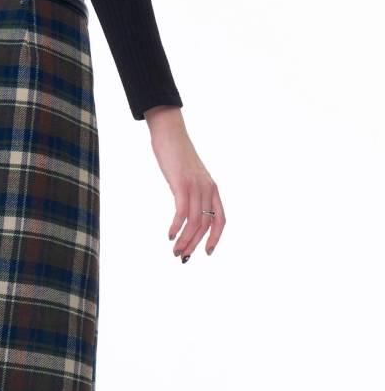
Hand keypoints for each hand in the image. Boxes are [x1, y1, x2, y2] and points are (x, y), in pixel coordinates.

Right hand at [144, 105, 225, 261]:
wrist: (170, 133)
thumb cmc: (177, 155)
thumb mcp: (190, 177)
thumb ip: (193, 192)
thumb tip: (188, 210)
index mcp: (212, 189)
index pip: (220, 219)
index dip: (215, 238)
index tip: (208, 252)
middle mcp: (208, 189)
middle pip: (206, 224)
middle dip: (195, 244)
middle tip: (182, 257)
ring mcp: (196, 186)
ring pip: (195, 221)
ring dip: (185, 240)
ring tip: (175, 251)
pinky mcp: (182, 184)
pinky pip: (182, 212)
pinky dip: (177, 226)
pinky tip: (170, 235)